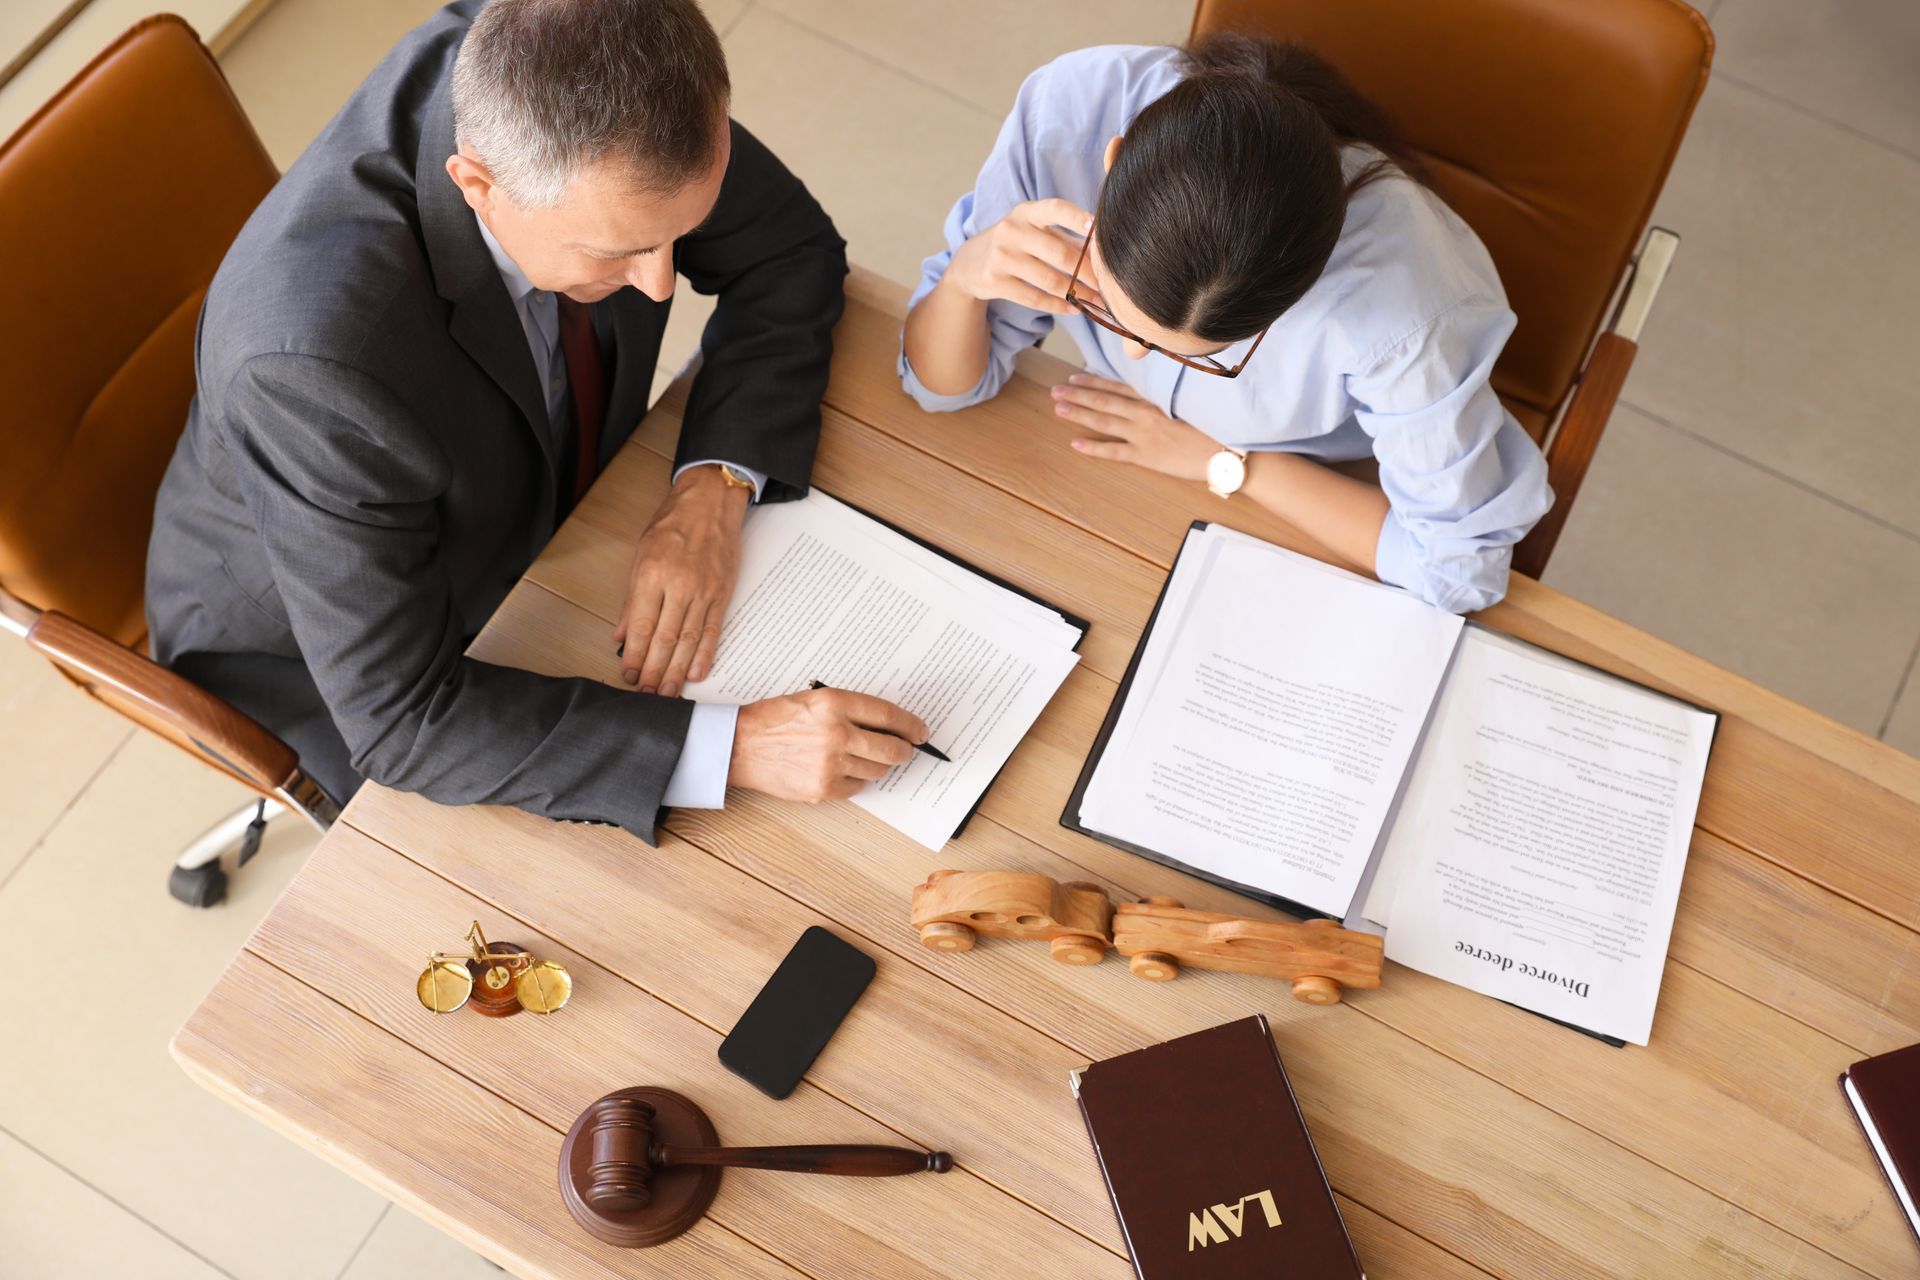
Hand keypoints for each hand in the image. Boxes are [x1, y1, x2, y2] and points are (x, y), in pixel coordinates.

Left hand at [615, 465, 749, 695]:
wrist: (709, 503)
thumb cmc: (672, 524)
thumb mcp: (641, 556)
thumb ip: (632, 600)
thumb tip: (622, 635)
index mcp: (652, 576)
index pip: (642, 627)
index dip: (635, 657)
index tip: (629, 676)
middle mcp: (679, 586)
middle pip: (665, 640)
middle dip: (654, 671)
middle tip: (647, 694)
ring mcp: (703, 591)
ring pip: (688, 640)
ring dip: (678, 671)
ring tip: (669, 692)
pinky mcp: (722, 593)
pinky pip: (713, 630)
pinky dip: (704, 654)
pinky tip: (696, 672)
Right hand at [729, 688, 930, 803]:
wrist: (740, 746)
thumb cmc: (776, 720)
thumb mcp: (815, 700)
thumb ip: (851, 710)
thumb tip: (890, 726)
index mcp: (835, 703)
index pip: (889, 716)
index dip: (911, 725)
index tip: (920, 732)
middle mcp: (836, 732)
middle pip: (892, 749)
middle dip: (904, 751)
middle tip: (904, 751)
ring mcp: (830, 763)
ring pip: (877, 771)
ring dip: (875, 766)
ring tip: (857, 758)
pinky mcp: (823, 789)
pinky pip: (857, 788)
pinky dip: (853, 781)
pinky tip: (837, 770)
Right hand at [943, 198, 1097, 315]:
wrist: (969, 264)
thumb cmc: (1015, 243)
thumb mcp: (1034, 231)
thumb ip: (1067, 238)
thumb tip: (1103, 254)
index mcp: (1027, 212)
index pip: (1055, 209)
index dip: (1076, 217)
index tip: (1096, 226)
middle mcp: (1012, 231)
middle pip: (1059, 252)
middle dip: (1088, 272)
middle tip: (1107, 284)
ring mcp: (1001, 257)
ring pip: (1048, 280)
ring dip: (1076, 293)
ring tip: (1095, 301)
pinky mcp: (994, 282)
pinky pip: (1033, 298)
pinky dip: (1057, 305)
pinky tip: (1073, 308)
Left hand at [1053, 374, 1220, 481]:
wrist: (1229, 449)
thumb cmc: (1216, 424)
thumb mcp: (1191, 400)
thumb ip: (1168, 393)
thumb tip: (1153, 387)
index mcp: (1157, 397)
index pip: (1119, 387)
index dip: (1094, 382)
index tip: (1075, 377)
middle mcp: (1146, 411)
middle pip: (1105, 401)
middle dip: (1079, 394)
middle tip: (1056, 390)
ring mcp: (1144, 434)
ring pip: (1105, 421)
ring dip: (1080, 413)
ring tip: (1059, 408)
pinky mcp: (1147, 456)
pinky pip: (1115, 451)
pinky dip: (1094, 448)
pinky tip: (1075, 443)